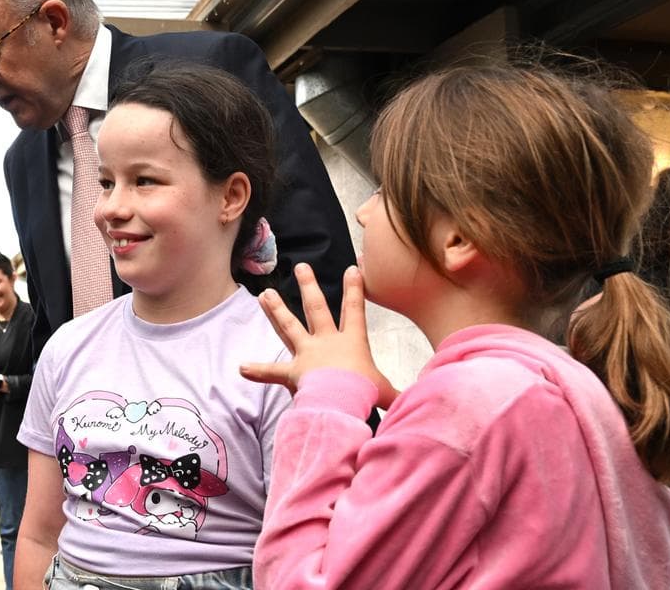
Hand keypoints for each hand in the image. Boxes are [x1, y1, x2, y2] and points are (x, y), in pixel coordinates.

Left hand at [241, 264, 398, 408]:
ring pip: (289, 327)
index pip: (355, 310)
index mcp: (351, 342)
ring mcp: (307, 354)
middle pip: (316, 308)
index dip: (354, 289)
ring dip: (276, 311)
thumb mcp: (389, 391)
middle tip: (301, 267)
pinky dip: (257, 371)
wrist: (343, 401)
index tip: (352, 269)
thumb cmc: (366, 393)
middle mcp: (326, 342)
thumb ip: (403, 392)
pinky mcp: (293, 372)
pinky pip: (272, 372)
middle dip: (309, 286)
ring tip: (263, 296)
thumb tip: (428, 394)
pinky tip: (241, 367)